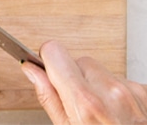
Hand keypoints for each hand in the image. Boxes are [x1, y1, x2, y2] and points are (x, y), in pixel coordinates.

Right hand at [22, 39, 146, 123]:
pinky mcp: (145, 94)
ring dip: (97, 87)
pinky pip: (122, 81)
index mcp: (86, 102)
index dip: (49, 61)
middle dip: (75, 78)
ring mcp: (132, 92)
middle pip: (79, 61)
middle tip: (80, 106)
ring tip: (103, 115)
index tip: (49, 71)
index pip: (55, 51)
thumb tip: (32, 71)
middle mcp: (111, 92)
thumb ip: (49, 97)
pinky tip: (118, 115)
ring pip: (101, 71)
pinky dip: (116, 94)